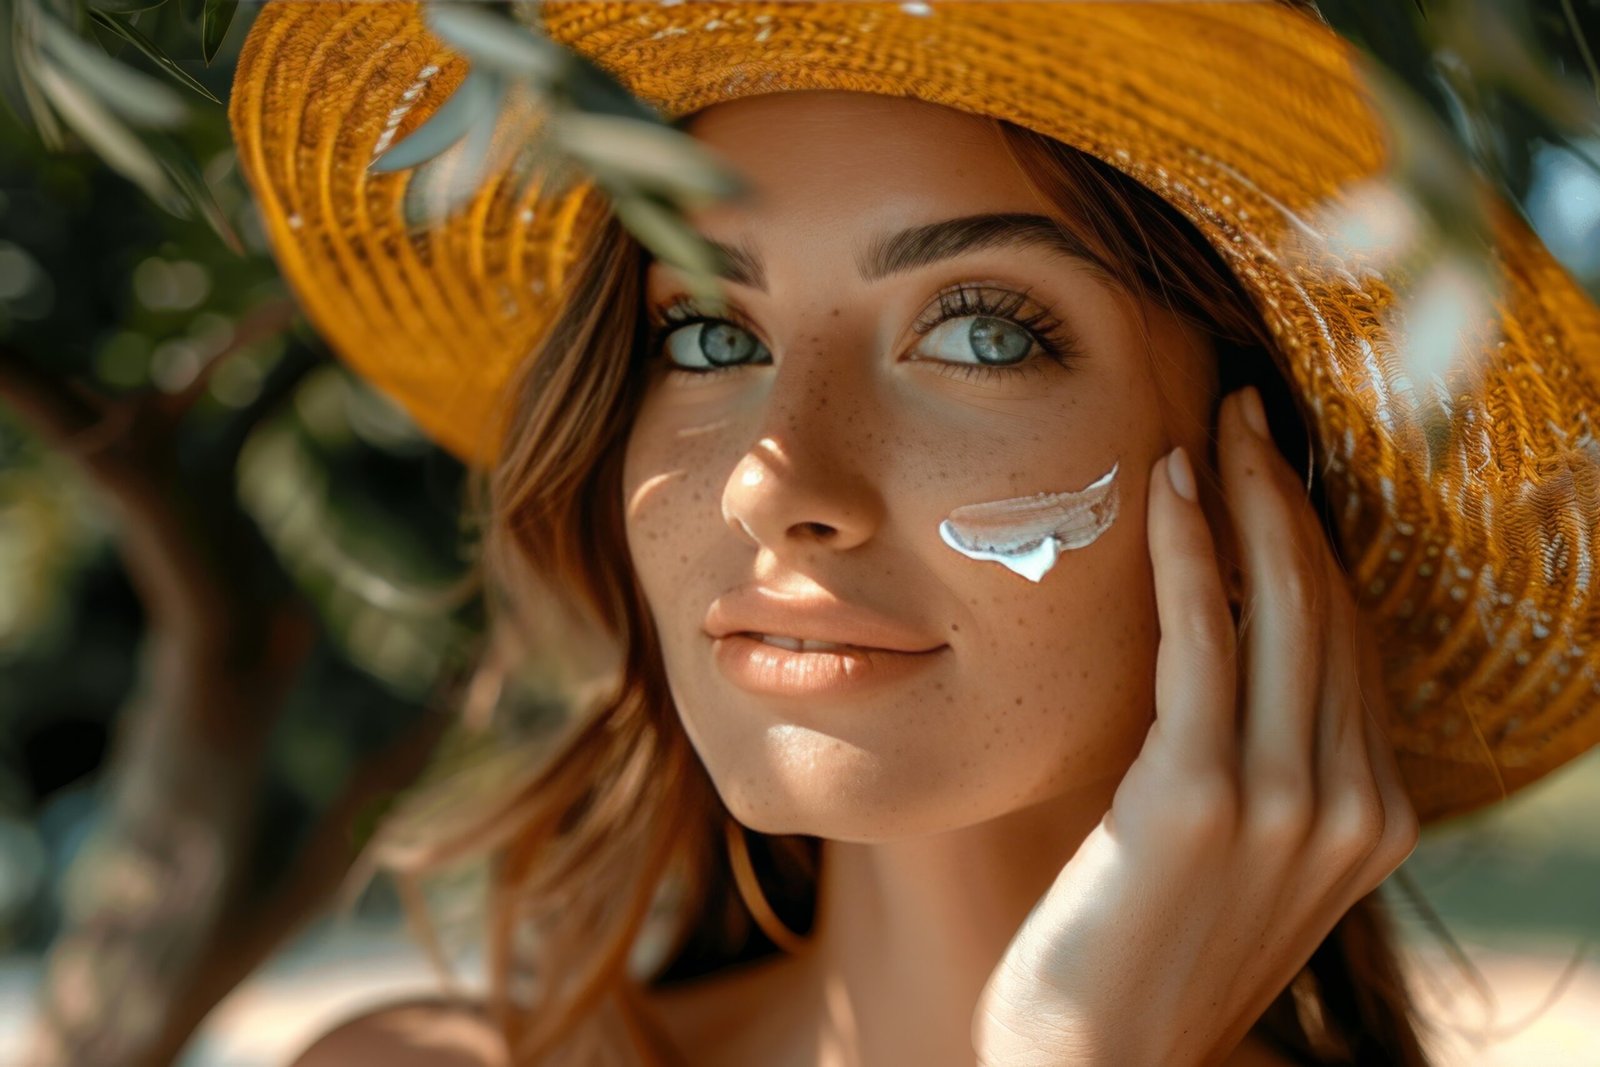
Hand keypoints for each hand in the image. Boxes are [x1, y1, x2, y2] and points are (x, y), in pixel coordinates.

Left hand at [970, 387, 1420, 1066]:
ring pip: (1280, 611)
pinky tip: (1169, 486)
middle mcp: (1350, 807)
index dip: (1312, 545)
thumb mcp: (1227, 860)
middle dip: (1286, 499)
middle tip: (1243, 414)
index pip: (1349, 646)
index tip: (1268, 470)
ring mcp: (1286, 805)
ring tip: (1212, 425)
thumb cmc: (1138, 955)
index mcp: (1371, 819)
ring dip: (1245, 501)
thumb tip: (1225, 663)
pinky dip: (1191, 553)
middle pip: (1326, 611)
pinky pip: (1202, 641)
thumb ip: (1256, 772)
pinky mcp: (1199, 800)